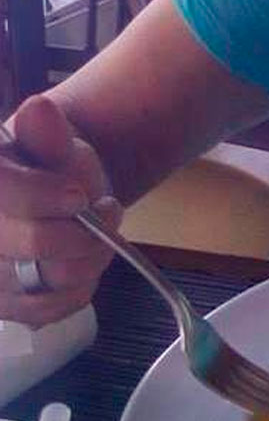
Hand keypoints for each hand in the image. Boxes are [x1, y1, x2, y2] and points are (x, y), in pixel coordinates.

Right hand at [0, 94, 122, 326]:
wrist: (58, 196)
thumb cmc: (51, 165)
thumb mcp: (55, 141)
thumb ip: (48, 132)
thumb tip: (39, 109)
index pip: (0, 194)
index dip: (38, 197)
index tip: (78, 195)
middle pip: (32, 245)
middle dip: (83, 230)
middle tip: (106, 209)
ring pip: (47, 284)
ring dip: (90, 259)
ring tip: (99, 234)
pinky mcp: (2, 305)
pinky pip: (47, 311)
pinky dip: (78, 290)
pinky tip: (84, 265)